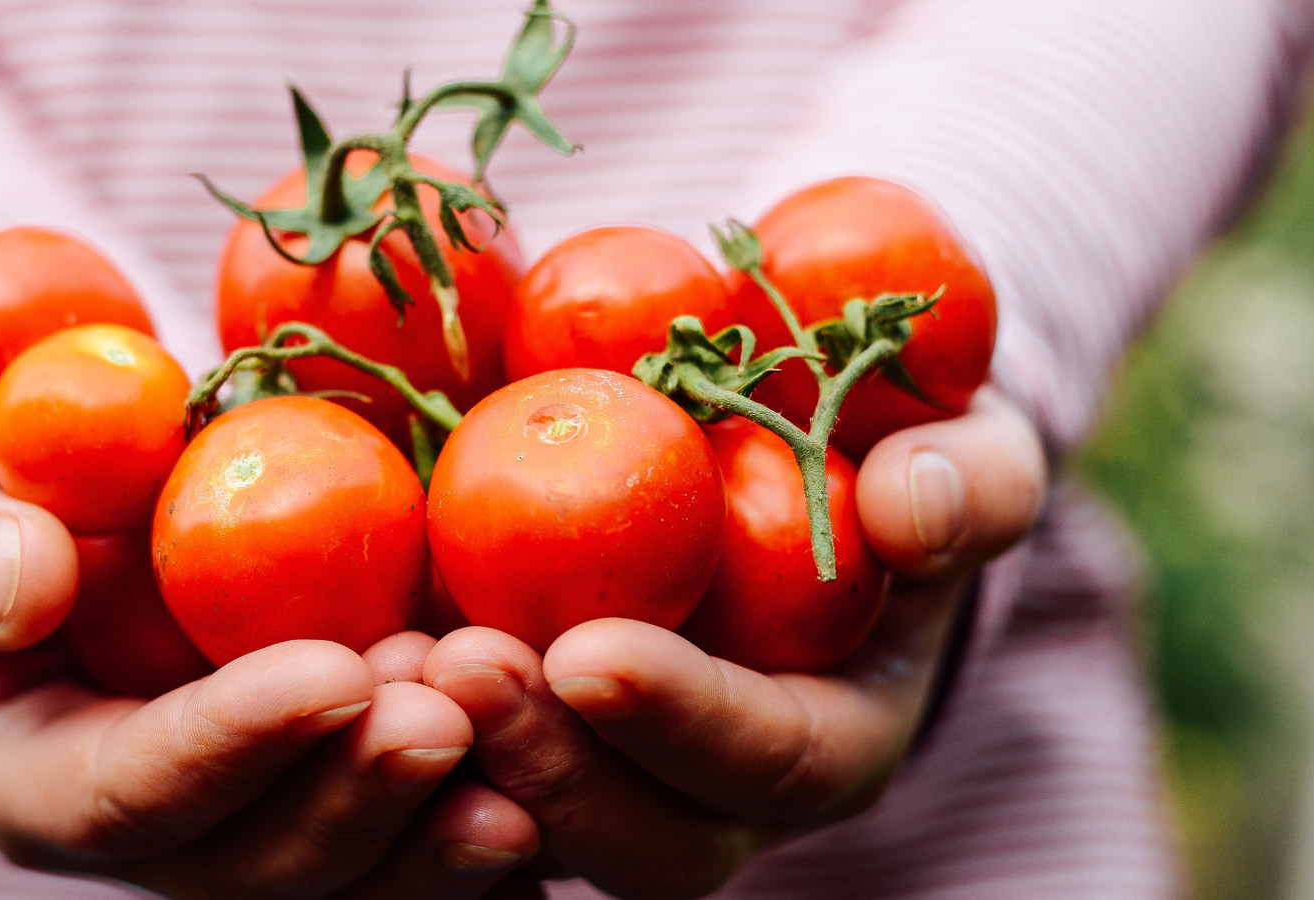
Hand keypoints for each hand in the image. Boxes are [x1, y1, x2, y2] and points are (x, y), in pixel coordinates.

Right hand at [0, 436, 540, 897]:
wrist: (64, 514)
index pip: (135, 791)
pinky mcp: (341, 795)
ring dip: (443, 826)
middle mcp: (163, 834)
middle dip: (362, 798)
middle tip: (453, 710)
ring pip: (359, 874)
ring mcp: (258, 825)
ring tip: (528, 757)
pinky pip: (422, 837)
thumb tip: (22, 585)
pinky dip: (495, 809)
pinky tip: (566, 773)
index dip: (232, 745)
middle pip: (263, 861)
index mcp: (43, 779)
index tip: (331, 676)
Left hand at [421, 391, 1044, 898]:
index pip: (766, 765)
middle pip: (635, 838)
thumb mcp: (966, 453)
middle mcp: (718, 793)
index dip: (683, 723)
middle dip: (545, 765)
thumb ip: (971, 483)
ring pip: (530, 825)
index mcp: (832, 741)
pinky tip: (342, 652)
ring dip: (455, 759)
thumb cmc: (895, 458)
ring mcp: (618, 776)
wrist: (802, 465)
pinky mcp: (535, 735)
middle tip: (455, 665)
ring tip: (380, 663)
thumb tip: (913, 504)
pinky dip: (401, 727)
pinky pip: (464, 767)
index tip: (590, 655)